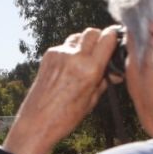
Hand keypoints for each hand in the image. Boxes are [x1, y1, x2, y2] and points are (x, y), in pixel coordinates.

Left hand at [4, 27, 119, 153]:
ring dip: (84, 44)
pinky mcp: (48, 56)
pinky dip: (71, 51)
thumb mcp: (92, 100)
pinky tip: (69, 67)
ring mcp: (59, 54)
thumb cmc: (66, 117)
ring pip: (77, 37)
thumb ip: (104, 81)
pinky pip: (65, 46)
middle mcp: (74, 57)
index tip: (115, 42)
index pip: (107, 38)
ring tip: (84, 60)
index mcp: (89, 69)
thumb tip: (115, 72)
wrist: (37, 122)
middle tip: (101, 51)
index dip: (113, 38)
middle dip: (99, 38)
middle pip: (92, 32)